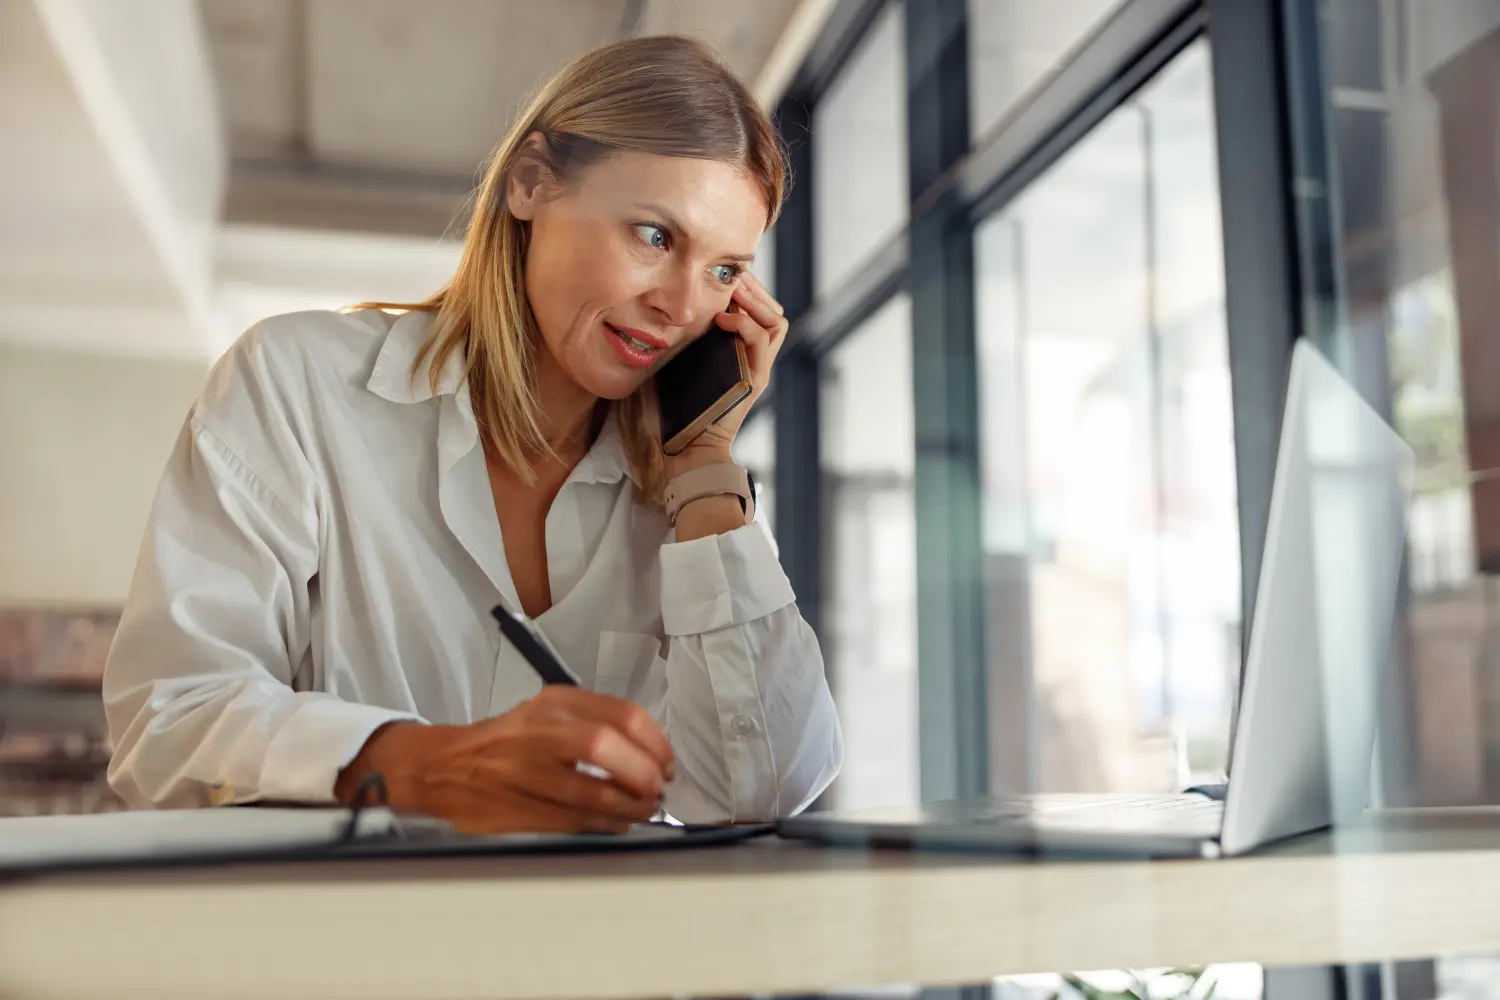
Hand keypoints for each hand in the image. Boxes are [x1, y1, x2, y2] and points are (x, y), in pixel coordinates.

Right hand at [334, 686, 675, 833]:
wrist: (442, 765)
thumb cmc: (507, 741)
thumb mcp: (548, 714)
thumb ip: (594, 725)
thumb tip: (650, 756)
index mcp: (555, 702)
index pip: (620, 714)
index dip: (654, 743)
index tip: (667, 763)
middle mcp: (538, 729)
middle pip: (602, 746)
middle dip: (641, 773)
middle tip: (657, 789)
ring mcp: (522, 768)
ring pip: (586, 789)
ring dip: (626, 806)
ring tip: (643, 810)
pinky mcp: (512, 805)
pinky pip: (567, 818)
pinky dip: (600, 824)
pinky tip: (616, 824)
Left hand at [662, 271, 786, 477]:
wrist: (684, 447)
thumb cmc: (672, 408)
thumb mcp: (675, 359)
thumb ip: (679, 334)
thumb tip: (660, 303)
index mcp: (738, 351)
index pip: (756, 308)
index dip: (745, 287)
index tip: (721, 273)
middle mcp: (754, 358)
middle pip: (773, 310)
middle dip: (754, 287)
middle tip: (731, 275)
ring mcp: (758, 368)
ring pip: (776, 321)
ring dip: (755, 300)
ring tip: (732, 291)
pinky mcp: (756, 379)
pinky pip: (763, 340)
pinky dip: (746, 322)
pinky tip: (723, 318)